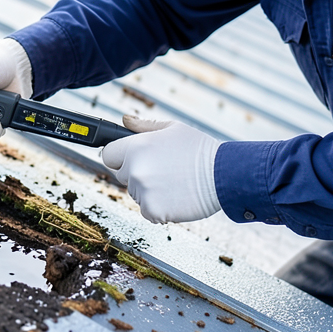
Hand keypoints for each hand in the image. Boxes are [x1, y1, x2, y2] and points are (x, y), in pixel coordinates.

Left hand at [101, 115, 222, 222]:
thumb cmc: (200, 150)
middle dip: (137, 173)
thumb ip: (144, 126)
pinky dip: (159, 207)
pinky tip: (176, 195)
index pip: (108, 155)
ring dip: (149, 190)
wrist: (224, 174)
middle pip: (122, 176)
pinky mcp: (153, 210)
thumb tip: (125, 120)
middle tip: (163, 169)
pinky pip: (147, 210)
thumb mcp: (172, 128)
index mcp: (137, 147)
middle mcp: (135, 169)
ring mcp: (143, 192)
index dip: (120, 156)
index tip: (129, 158)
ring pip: (136, 194)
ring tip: (173, 181)